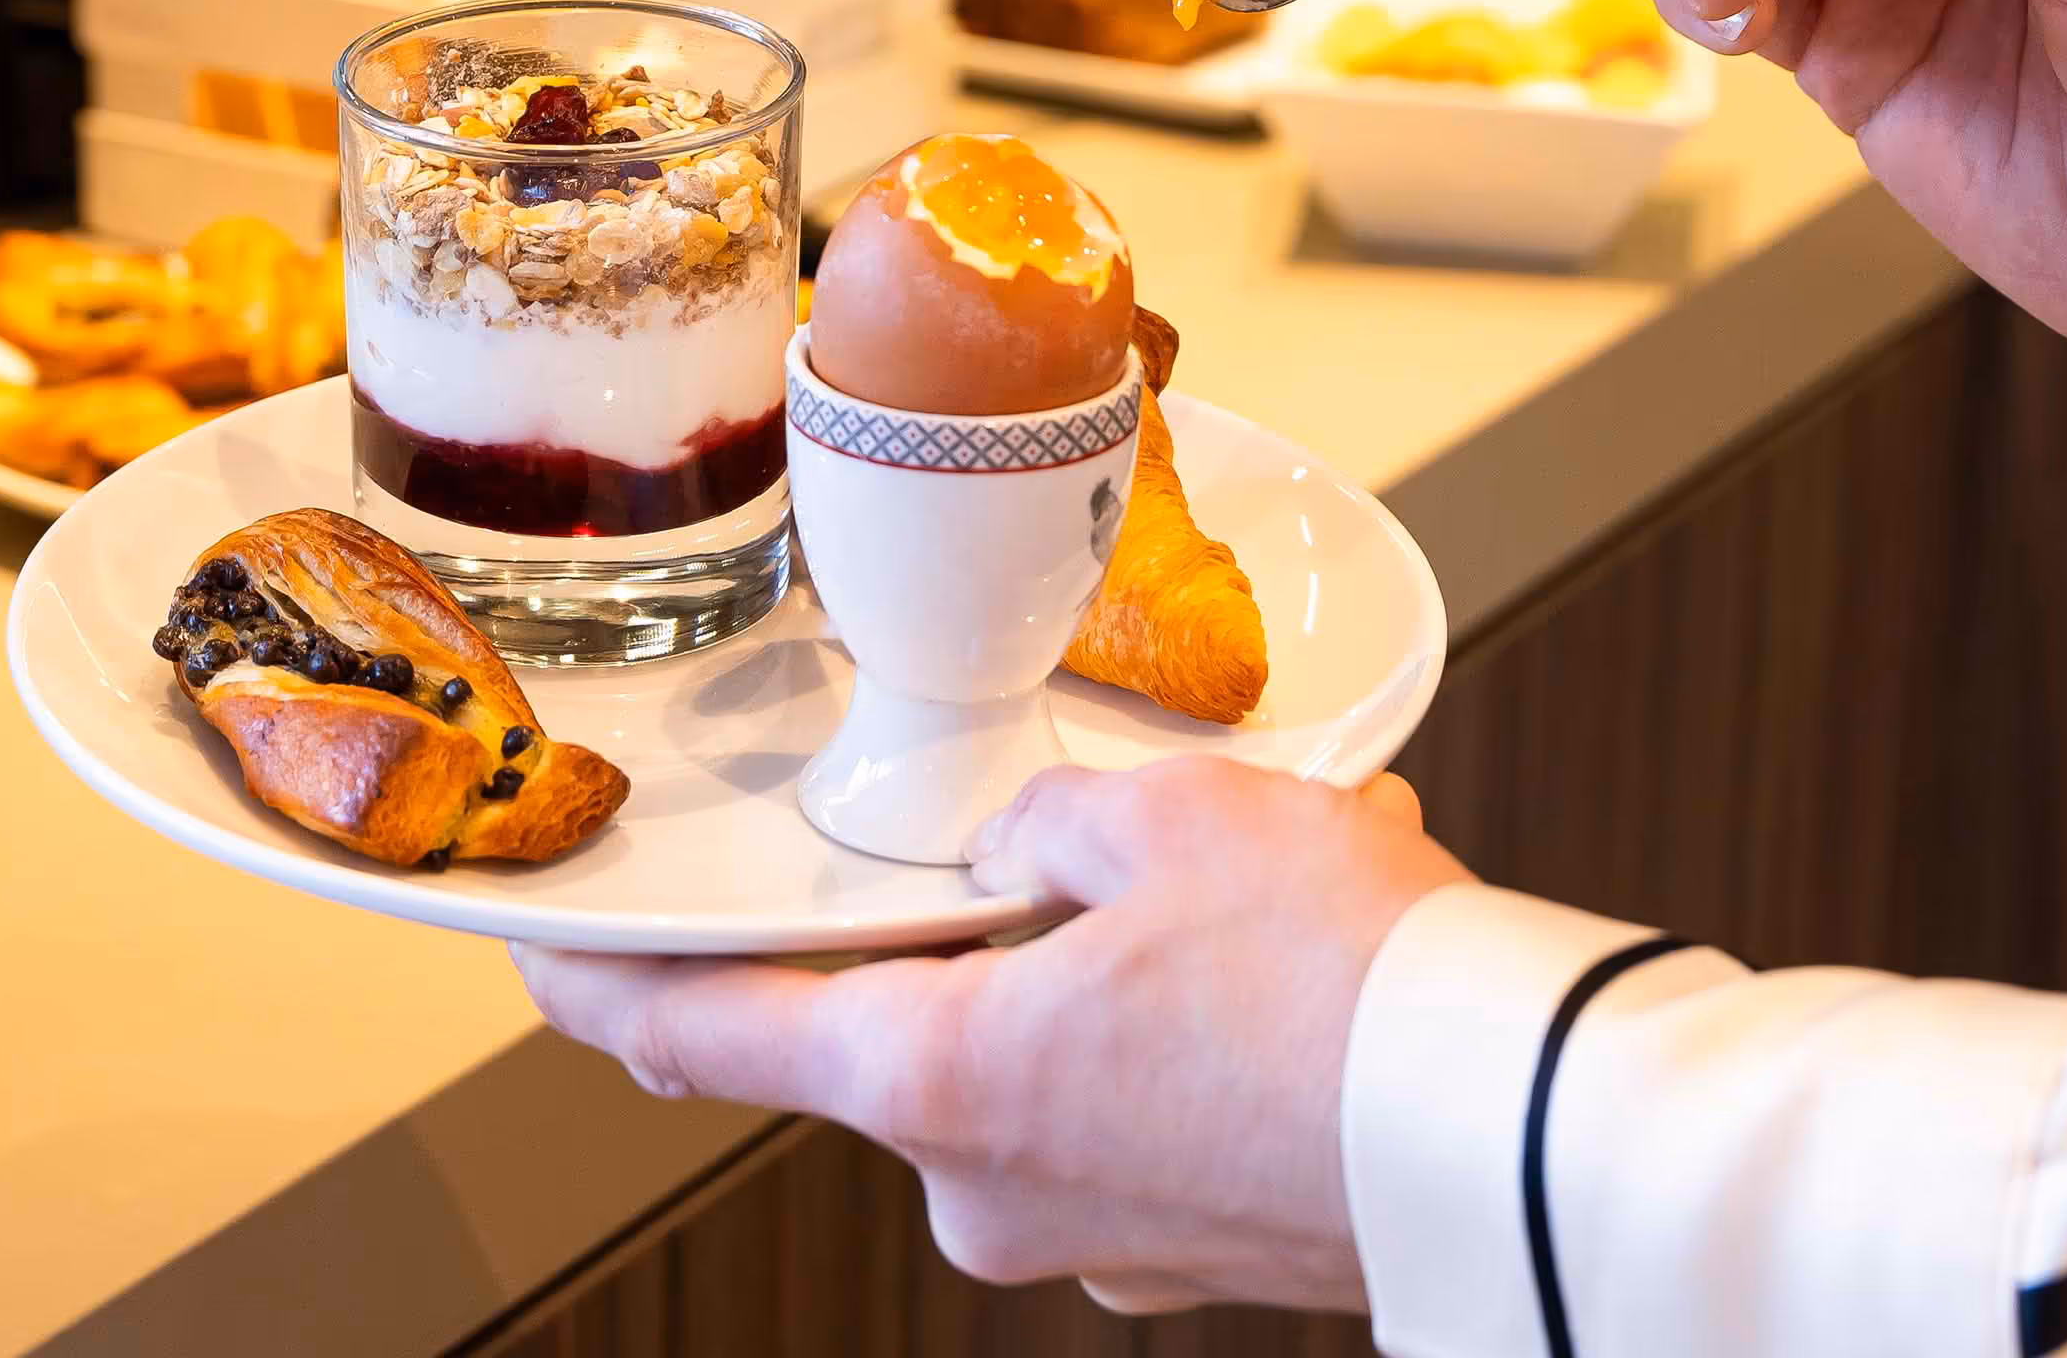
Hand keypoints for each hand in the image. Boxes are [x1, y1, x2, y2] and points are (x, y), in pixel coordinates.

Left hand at [514, 760, 1464, 1313]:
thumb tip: (1040, 849)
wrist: (1527, 1129)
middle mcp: (988, 1190)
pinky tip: (1286, 952)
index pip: (704, 1038)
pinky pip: (1139, 1103)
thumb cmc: (1342, 982)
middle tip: (1062, 833)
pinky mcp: (1190, 1248)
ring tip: (1240, 874)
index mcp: (938, 1086)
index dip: (604, 988)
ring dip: (1099, 966)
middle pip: (903, 1032)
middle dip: (970, 927)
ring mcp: (1092, 1236)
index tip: (539, 955)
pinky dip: (1182, 1024)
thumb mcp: (1163, 818)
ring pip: (1038, 1059)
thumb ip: (1047, 821)